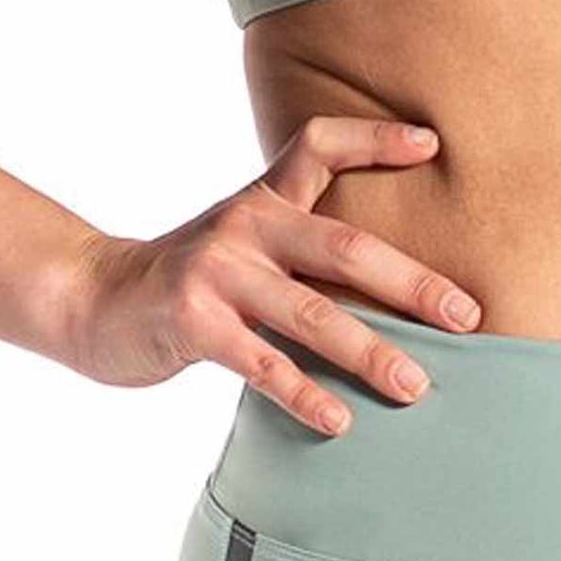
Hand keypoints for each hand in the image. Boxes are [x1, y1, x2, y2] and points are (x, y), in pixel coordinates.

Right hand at [64, 116, 480, 434]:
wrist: (93, 300)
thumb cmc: (195, 283)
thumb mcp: (246, 244)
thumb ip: (307, 249)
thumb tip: (402, 287)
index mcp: (264, 201)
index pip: (319, 147)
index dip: (374, 140)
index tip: (431, 144)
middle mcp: (245, 226)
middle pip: (343, 248)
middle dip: (411, 284)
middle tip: (466, 317)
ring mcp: (217, 272)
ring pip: (311, 314)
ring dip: (370, 353)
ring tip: (416, 386)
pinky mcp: (192, 322)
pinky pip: (262, 363)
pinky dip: (304, 393)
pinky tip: (340, 420)